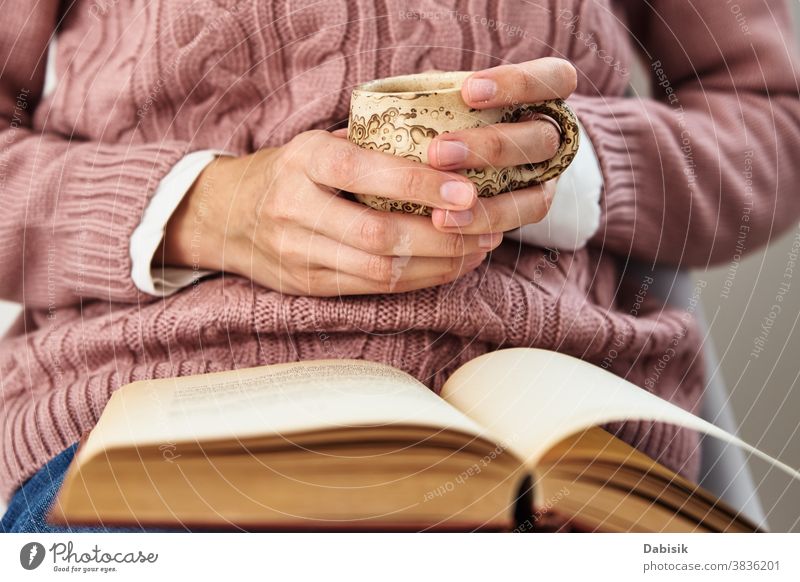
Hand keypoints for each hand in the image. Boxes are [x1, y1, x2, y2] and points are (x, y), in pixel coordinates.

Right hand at [159, 130, 502, 295]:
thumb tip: (447, 153)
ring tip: (478, 249)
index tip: (468, 190)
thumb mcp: (316, 145)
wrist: (224, 215)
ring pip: (380, 271)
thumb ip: (370, 148)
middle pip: (379, 235)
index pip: (366, 173)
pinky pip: (373, 289)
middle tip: (487, 227)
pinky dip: (418, 279)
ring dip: (439, 263)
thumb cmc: (287, 171)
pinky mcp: (308, 285)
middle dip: (443, 237)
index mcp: (302, 161)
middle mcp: (295, 209)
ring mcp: (298, 254)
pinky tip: (448, 266)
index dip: (421, 185)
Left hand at [427, 57, 577, 234]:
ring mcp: (549, 177)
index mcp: (543, 97)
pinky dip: (483, 226)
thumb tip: (389, 101)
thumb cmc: (451, 113)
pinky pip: (519, 222)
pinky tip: (448, 227)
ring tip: (439, 213)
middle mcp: (553, 138)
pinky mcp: (534, 208)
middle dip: (490, 147)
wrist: (462, 158)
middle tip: (438, 153)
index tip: (468, 90)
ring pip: (537, 192)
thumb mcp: (446, 94)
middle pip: (542, 139)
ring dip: (488, 203)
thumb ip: (433, 93)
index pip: (555, 79)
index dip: (519, 83)